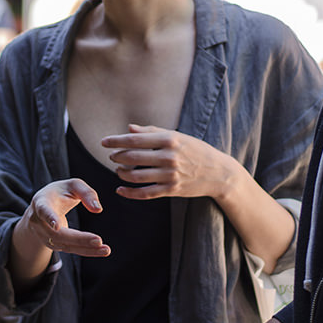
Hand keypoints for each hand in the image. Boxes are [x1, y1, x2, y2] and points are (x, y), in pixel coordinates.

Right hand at [21, 178, 109, 256]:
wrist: (41, 209)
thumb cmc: (59, 193)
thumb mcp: (72, 185)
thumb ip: (86, 192)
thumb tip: (98, 209)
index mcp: (42, 203)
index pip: (44, 211)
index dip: (50, 218)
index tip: (57, 226)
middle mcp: (40, 223)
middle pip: (58, 234)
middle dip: (79, 239)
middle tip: (98, 240)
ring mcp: (46, 237)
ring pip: (66, 246)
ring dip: (87, 249)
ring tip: (106, 249)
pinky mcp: (55, 245)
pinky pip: (72, 249)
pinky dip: (88, 251)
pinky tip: (102, 250)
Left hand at [102, 125, 237, 200]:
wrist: (219, 172)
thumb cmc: (195, 150)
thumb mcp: (177, 136)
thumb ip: (152, 131)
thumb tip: (129, 128)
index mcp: (169, 139)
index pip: (135, 140)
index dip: (116, 141)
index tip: (104, 142)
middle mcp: (169, 157)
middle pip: (132, 158)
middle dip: (117, 157)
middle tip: (112, 156)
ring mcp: (170, 175)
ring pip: (136, 176)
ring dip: (122, 174)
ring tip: (119, 170)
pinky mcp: (172, 190)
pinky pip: (145, 193)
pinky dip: (129, 193)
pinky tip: (120, 190)